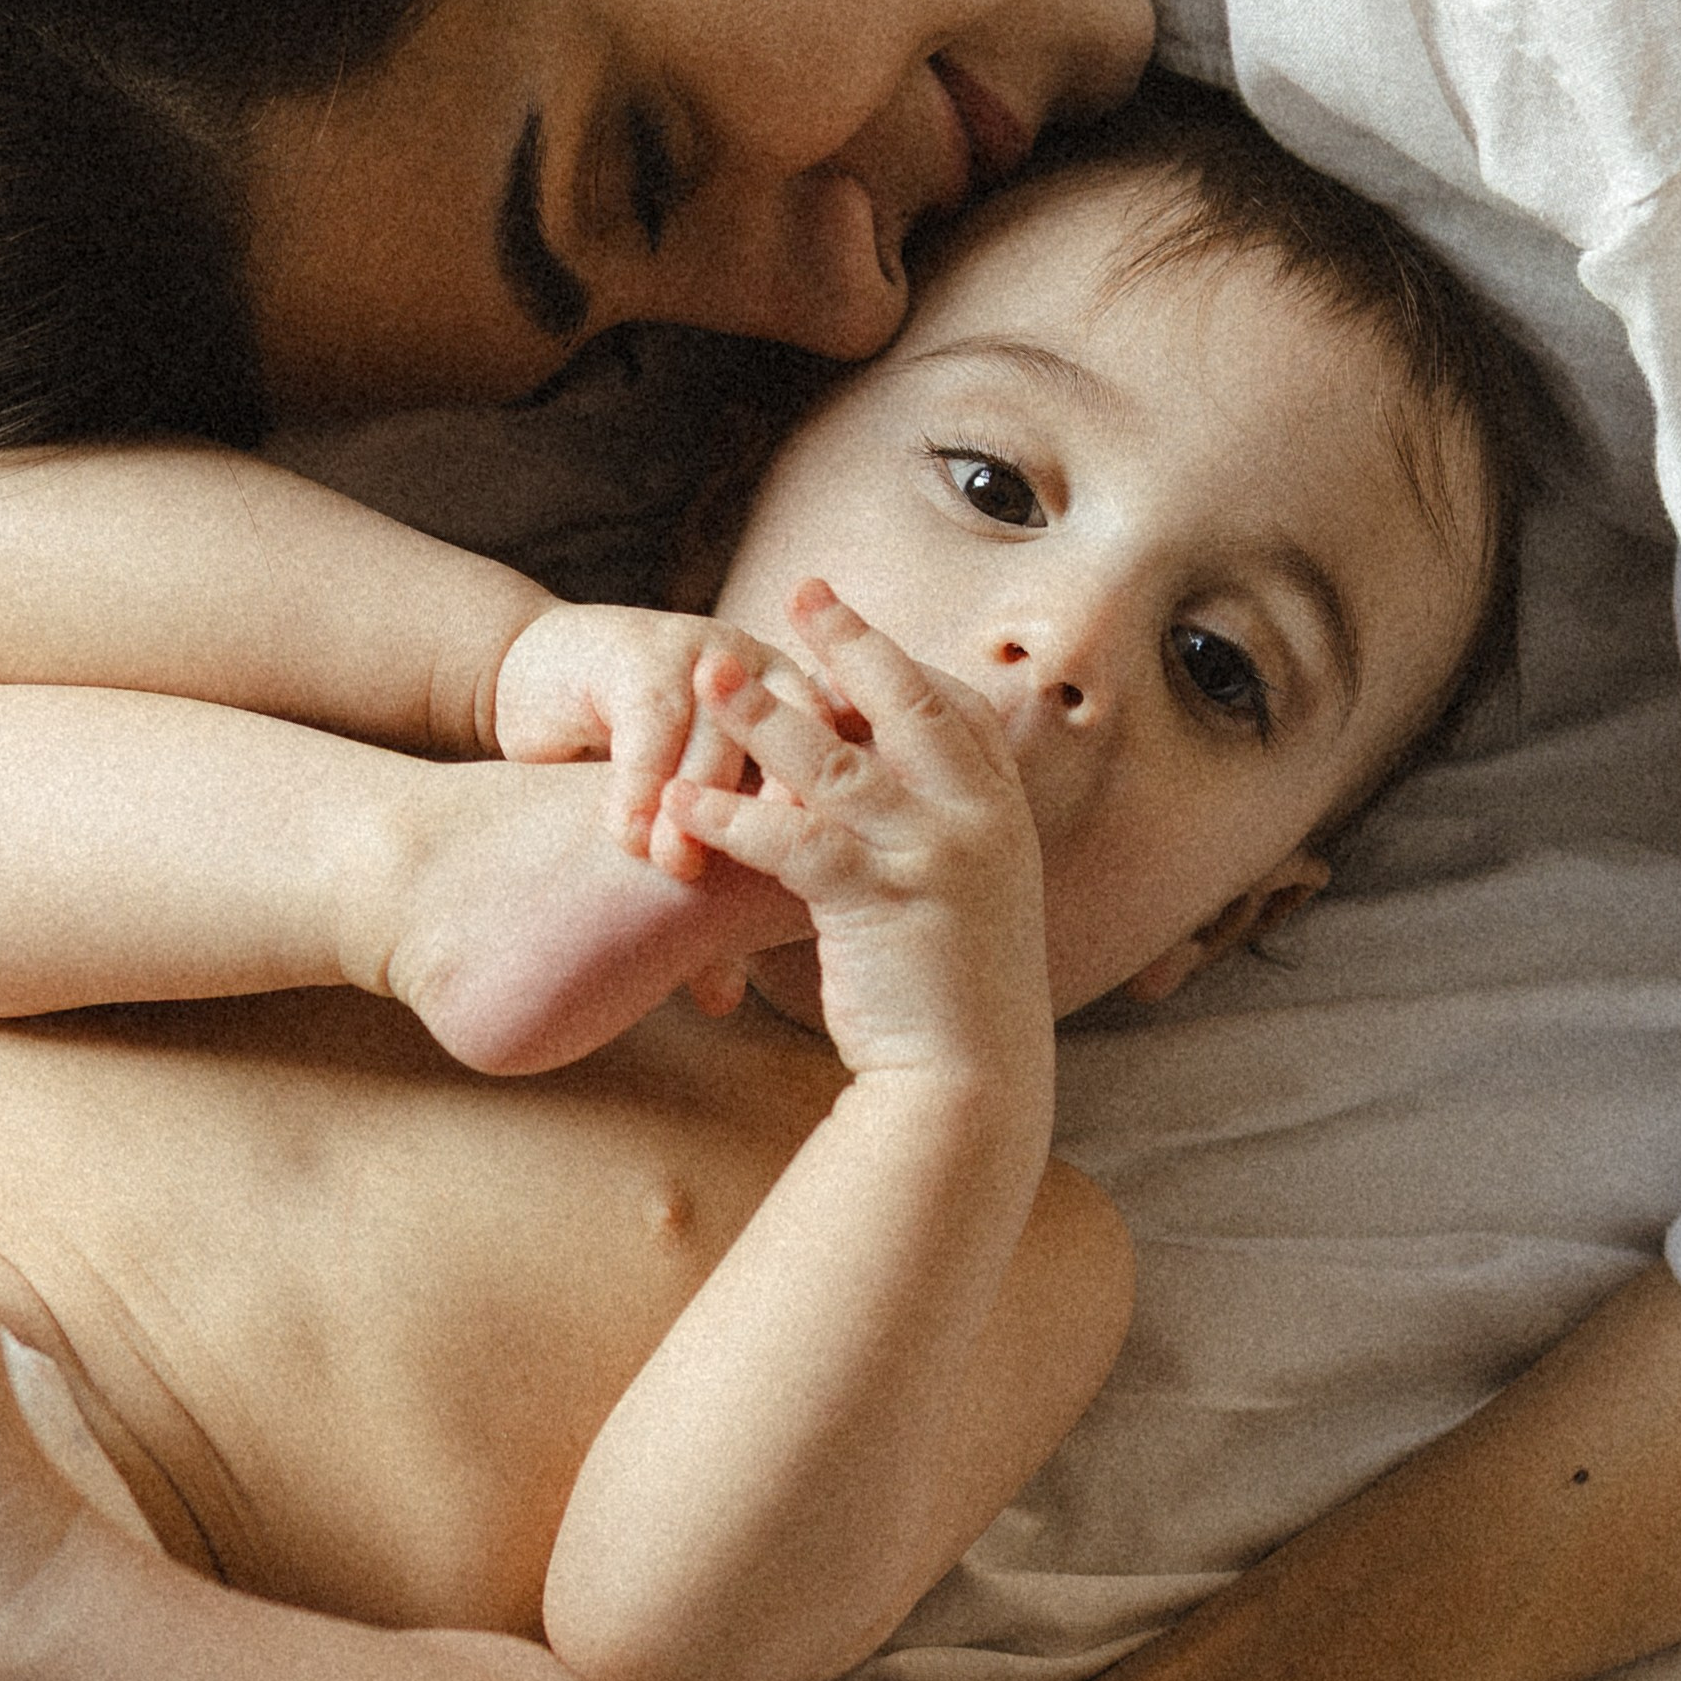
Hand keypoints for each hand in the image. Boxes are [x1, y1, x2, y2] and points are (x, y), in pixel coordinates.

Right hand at [491, 604, 829, 881]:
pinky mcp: (647, 649)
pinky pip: (656, 720)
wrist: (536, 690)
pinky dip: (641, 782)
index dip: (825, 823)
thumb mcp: (685, 821)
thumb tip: (729, 991)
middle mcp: (770, 675)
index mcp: (803, 712)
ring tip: (667, 863)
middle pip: (791, 751)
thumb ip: (715, 886)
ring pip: (721, 736)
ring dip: (695, 807)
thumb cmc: (628, 770)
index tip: (815, 882)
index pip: (841, 771)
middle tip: (734, 881)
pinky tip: (625, 831)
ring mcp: (712, 655)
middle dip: (761, 818)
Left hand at [658, 583, 1050, 1091]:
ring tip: (707, 673)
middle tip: (798, 590)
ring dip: (766, 713)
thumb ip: (930, 840)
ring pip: (839, 762)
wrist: (969, 1091)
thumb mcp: (964, 902)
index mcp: (1000, 815)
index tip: (847, 624)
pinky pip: (794, 842)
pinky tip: (679, 806)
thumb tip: (881, 800)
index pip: (955, 709)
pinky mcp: (880, 904)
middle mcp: (978, 821)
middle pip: (906, 704)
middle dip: (848, 642)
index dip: (899, 660)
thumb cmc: (951, 1003)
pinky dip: (732, 817)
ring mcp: (933, 858)